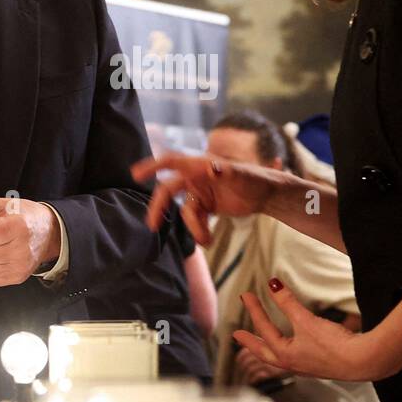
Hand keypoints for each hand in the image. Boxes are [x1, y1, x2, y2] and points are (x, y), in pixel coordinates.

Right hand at [130, 152, 282, 244]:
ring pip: (184, 211)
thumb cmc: (256, 178)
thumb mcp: (242, 175)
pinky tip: (207, 239)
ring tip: (206, 240)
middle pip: (169, 190)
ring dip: (193, 227)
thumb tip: (212, 168)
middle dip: (160, 208)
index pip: (172, 162)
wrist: (267, 194)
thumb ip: (226, 172)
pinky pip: (194, 220)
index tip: (135, 174)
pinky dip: (199, 231)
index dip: (153, 166)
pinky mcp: (205, 206)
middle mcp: (195, 177)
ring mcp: (199, 192)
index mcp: (200, 164)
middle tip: (153, 225)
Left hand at [233, 278, 382, 381]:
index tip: (245, 295)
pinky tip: (292, 349)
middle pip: (265, 353)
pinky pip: (295, 358)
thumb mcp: (306, 321)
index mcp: (285, 355)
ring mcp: (306, 367)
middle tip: (237, 336)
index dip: (254, 309)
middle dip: (250, 343)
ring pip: (279, 358)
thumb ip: (288, 302)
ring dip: (267, 349)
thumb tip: (272, 284)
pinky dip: (286, 351)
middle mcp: (293, 364)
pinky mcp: (320, 365)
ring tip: (262, 343)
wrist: (363, 362)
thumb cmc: (335, 346)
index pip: (264, 329)